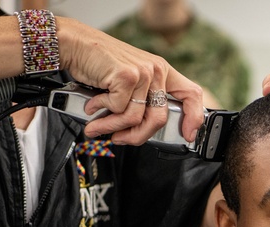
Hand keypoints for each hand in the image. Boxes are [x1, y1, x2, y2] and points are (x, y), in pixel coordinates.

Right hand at [57, 18, 204, 144]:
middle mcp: (156, 70)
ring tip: (97, 125)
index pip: (191, 94)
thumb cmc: (99, 64)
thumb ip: (141, 101)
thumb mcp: (129, 81)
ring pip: (135, 118)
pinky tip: (93, 104)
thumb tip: (143, 131)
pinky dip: (102, 111)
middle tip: (120, 139)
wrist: (75, 44)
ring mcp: (143, 72)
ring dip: (112, 127)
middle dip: (137, 136)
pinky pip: (119, 109)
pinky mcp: (127, 76)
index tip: (188, 135)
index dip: (194, 117)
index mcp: (162, 71)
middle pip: (159, 118)